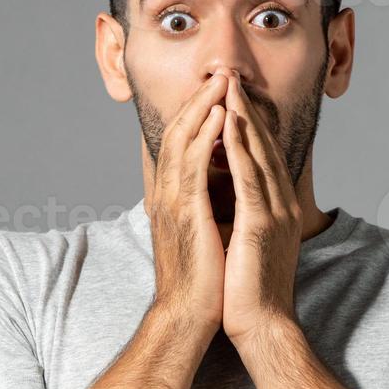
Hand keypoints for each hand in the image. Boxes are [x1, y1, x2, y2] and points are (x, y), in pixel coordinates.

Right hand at [148, 73, 228, 336]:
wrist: (188, 315)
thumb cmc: (200, 281)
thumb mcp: (200, 234)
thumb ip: (203, 207)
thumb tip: (219, 190)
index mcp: (172, 198)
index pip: (181, 144)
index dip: (197, 114)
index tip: (216, 91)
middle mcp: (167, 194)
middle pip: (180, 133)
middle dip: (199, 100)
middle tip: (219, 72)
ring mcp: (174, 202)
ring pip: (185, 141)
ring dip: (203, 107)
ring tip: (221, 80)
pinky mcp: (186, 214)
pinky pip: (194, 165)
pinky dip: (206, 137)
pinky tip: (220, 115)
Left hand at [216, 68, 302, 351]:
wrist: (261, 326)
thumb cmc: (248, 291)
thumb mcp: (247, 243)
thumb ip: (243, 216)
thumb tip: (227, 198)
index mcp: (277, 208)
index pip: (262, 155)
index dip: (248, 123)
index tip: (231, 95)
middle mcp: (282, 204)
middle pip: (263, 146)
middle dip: (246, 109)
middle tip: (230, 76)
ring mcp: (275, 212)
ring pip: (258, 154)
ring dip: (242, 118)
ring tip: (228, 87)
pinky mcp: (262, 224)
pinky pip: (249, 177)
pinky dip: (240, 148)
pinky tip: (231, 125)